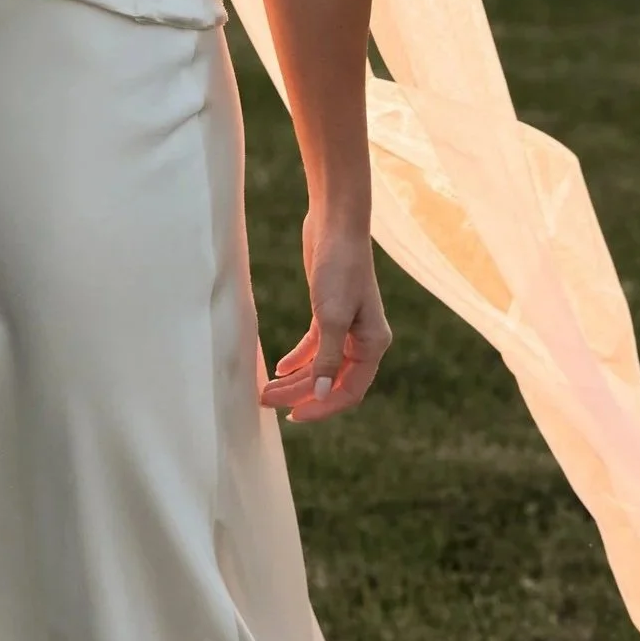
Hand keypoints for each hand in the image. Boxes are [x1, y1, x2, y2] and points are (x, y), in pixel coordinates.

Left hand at [261, 217, 389, 423]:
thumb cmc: (340, 267)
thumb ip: (328, 358)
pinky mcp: (329, 314)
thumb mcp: (331, 316)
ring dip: (295, 380)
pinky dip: (298, 359)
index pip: (349, 391)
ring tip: (266, 390)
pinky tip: (279, 368)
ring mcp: (347, 328)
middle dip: (300, 395)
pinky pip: (315, 347)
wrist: (335, 224)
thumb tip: (322, 394)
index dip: (322, 407)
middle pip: (332, 382)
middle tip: (266, 403)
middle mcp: (363, 340)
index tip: (293, 416)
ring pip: (321, 367)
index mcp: (373, 344)